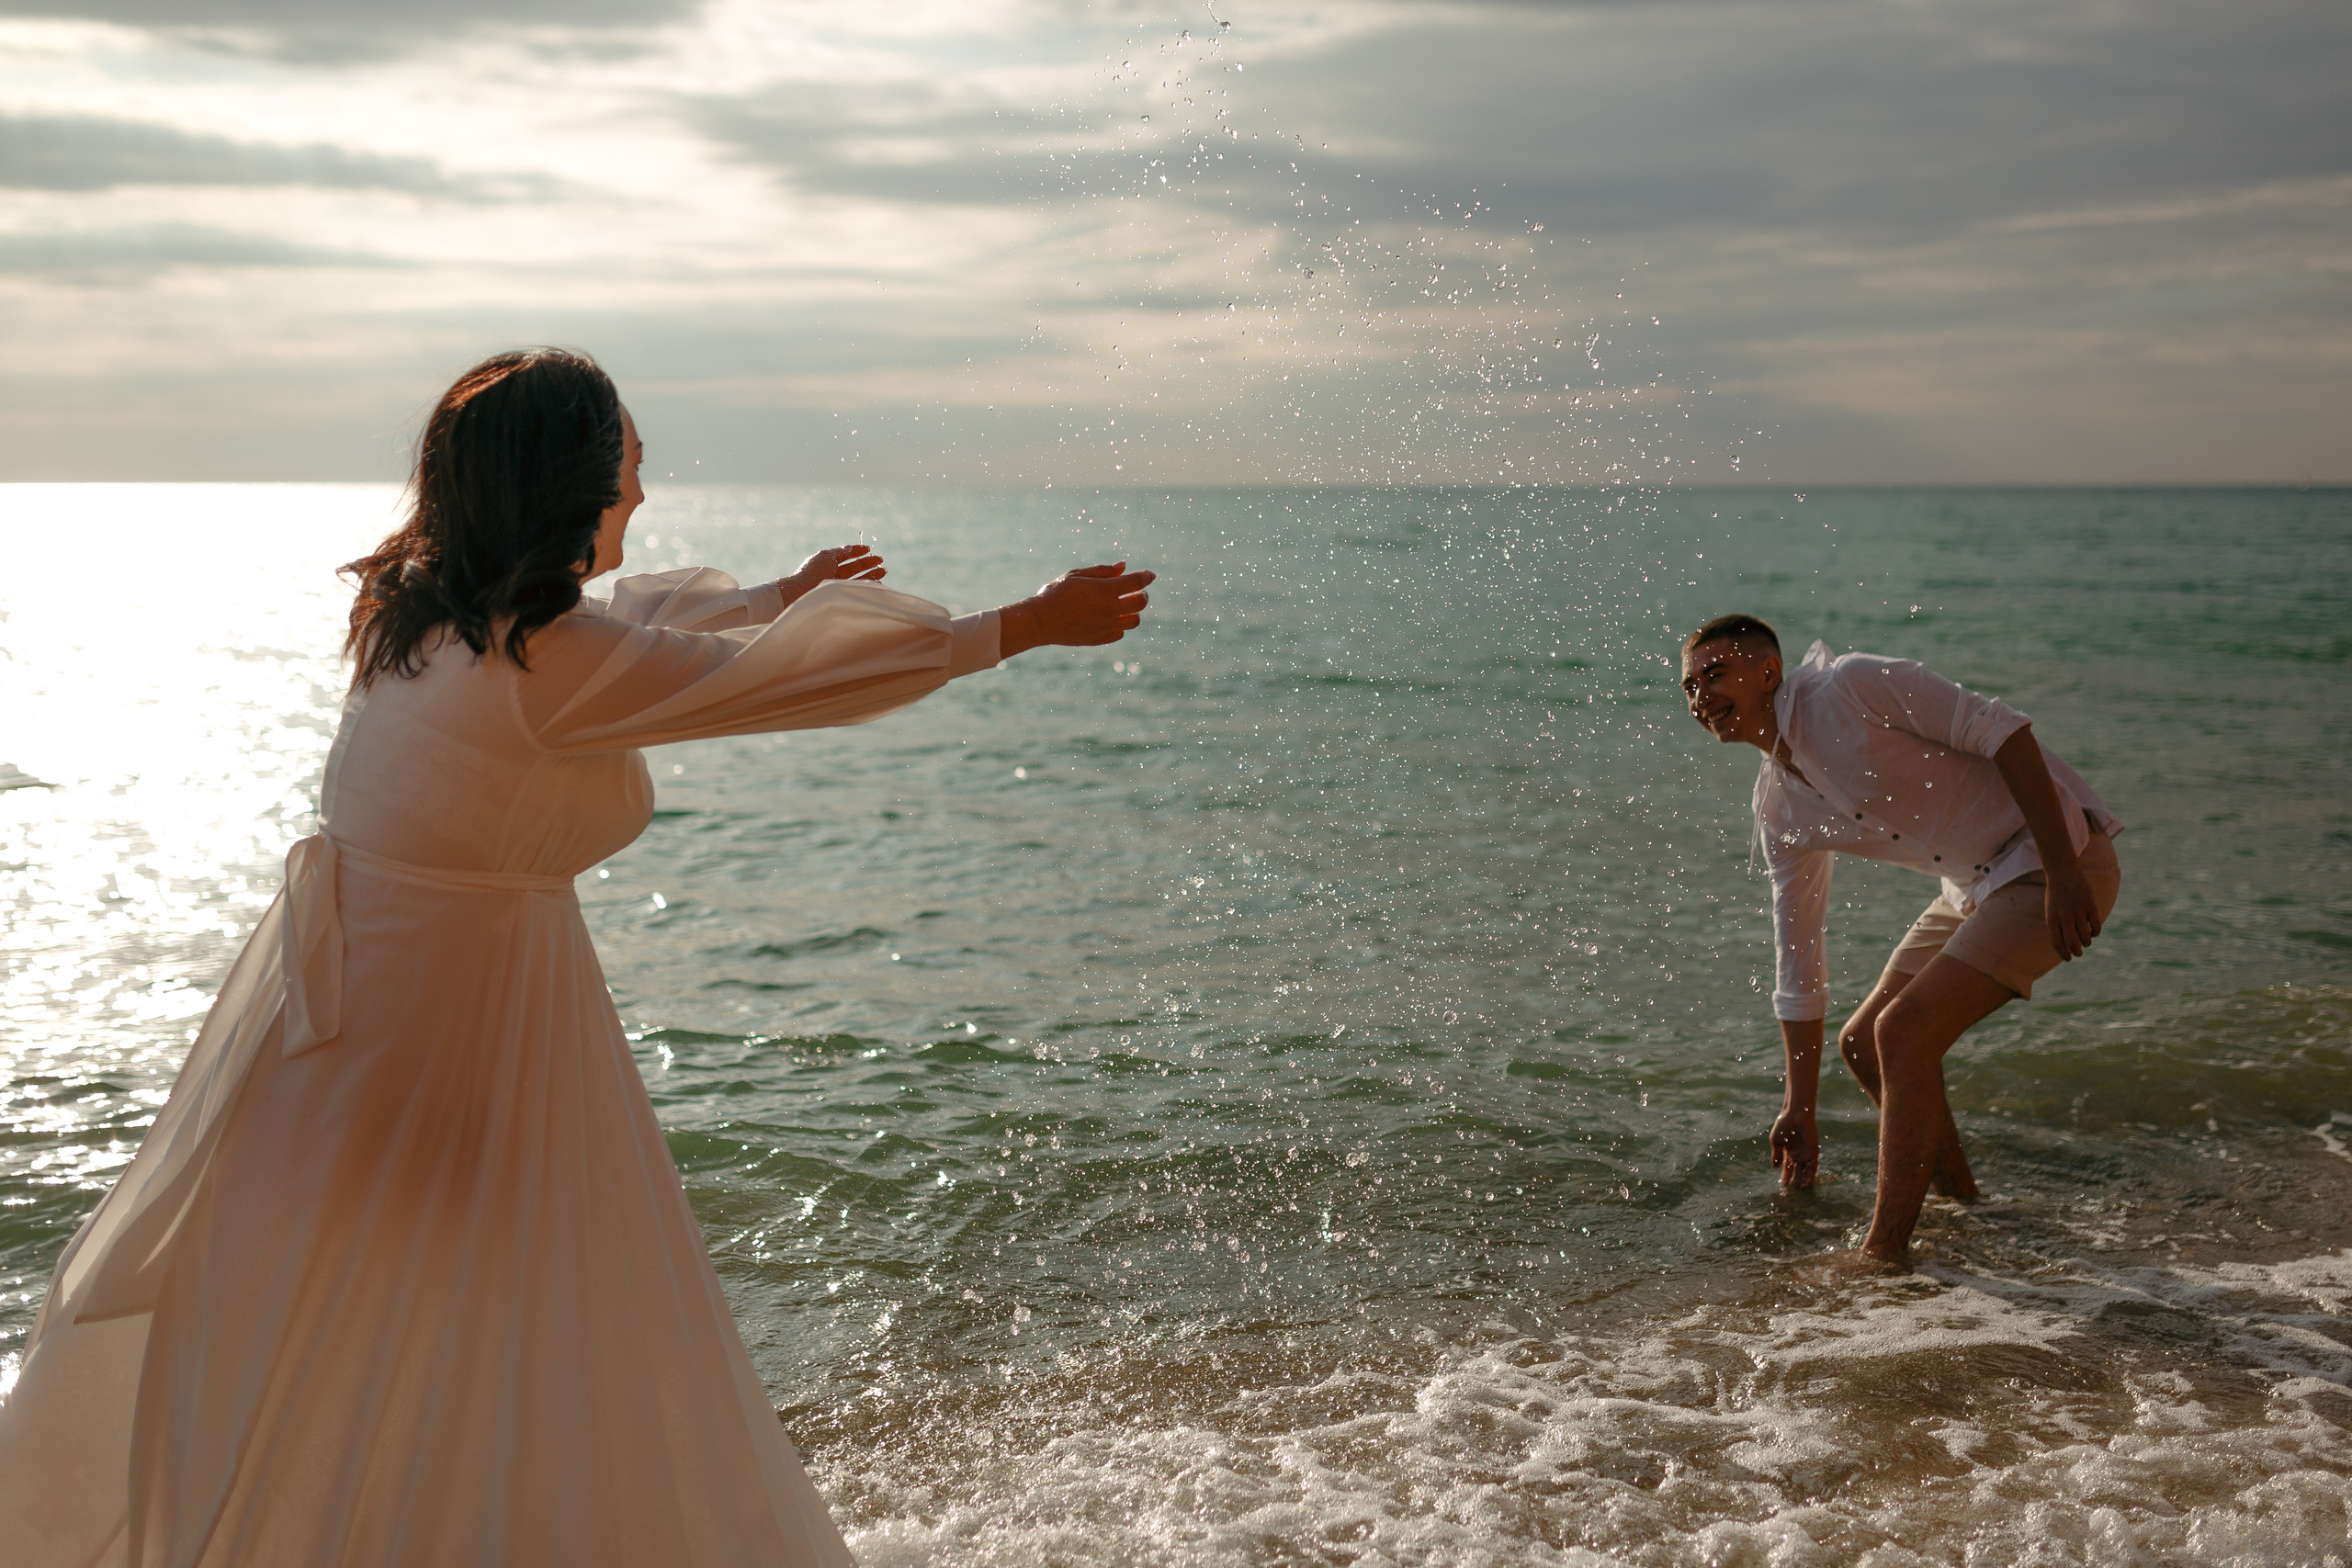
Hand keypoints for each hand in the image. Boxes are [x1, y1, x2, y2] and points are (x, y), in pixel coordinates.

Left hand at [777, 545, 885, 609]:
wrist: (802, 592)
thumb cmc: (812, 572)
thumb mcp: (826, 557)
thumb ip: (840, 552)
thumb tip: (849, 548)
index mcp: (827, 562)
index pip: (845, 556)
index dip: (856, 551)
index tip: (868, 549)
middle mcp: (832, 574)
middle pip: (853, 567)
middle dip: (867, 563)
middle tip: (880, 559)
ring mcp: (835, 586)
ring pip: (857, 579)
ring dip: (870, 574)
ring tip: (883, 570)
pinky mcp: (839, 597)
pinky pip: (855, 590)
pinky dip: (866, 586)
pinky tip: (876, 583)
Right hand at [999, 563, 1154, 655]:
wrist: (1040, 621)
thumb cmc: (1056, 593)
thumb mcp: (1077, 575)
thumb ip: (1103, 571)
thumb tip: (1124, 567)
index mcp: (1105, 590)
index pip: (1136, 582)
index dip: (1146, 576)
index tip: (1150, 575)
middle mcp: (1109, 609)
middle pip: (1140, 603)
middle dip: (1142, 594)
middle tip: (1135, 591)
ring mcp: (1106, 626)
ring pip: (1134, 621)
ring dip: (1133, 612)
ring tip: (1124, 606)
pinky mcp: (1099, 638)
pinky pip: (1119, 633)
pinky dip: (1119, 625)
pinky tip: (1109, 618)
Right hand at [1770, 1106, 1819, 1188]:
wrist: (1795, 1115)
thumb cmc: (1784, 1125)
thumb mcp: (1776, 1141)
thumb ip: (1776, 1154)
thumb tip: (1774, 1167)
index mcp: (1788, 1151)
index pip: (1788, 1167)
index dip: (1786, 1176)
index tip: (1784, 1185)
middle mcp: (1798, 1154)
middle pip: (1797, 1171)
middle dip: (1795, 1181)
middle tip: (1793, 1193)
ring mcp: (1806, 1153)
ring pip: (1805, 1171)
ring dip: (1803, 1180)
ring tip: (1801, 1192)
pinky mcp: (1814, 1152)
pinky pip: (1813, 1166)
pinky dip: (1811, 1175)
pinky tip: (1808, 1184)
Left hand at [2044, 860, 2101, 959]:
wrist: (2064, 873)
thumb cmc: (2056, 895)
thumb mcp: (2050, 911)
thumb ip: (2057, 927)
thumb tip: (2066, 946)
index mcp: (2051, 918)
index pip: (2057, 943)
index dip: (2063, 954)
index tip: (2068, 959)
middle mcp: (2064, 916)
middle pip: (2073, 943)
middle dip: (2077, 952)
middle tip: (2079, 953)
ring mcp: (2078, 911)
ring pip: (2086, 937)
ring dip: (2087, 942)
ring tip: (2086, 941)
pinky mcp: (2091, 906)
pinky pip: (2096, 926)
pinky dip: (2096, 932)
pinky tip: (2093, 931)